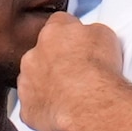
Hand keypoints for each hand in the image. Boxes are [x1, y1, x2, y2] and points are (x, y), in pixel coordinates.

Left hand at [18, 13, 124, 130]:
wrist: (89, 103)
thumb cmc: (98, 69)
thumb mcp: (105, 34)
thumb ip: (89, 31)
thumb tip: (86, 36)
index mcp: (53, 33)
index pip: (58, 21)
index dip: (71, 30)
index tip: (80, 39)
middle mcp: (32, 56)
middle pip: (42, 52)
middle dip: (55, 58)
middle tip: (77, 68)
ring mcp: (26, 83)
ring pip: (34, 79)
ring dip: (48, 82)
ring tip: (72, 91)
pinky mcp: (27, 109)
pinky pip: (35, 105)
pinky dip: (47, 106)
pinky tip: (65, 108)